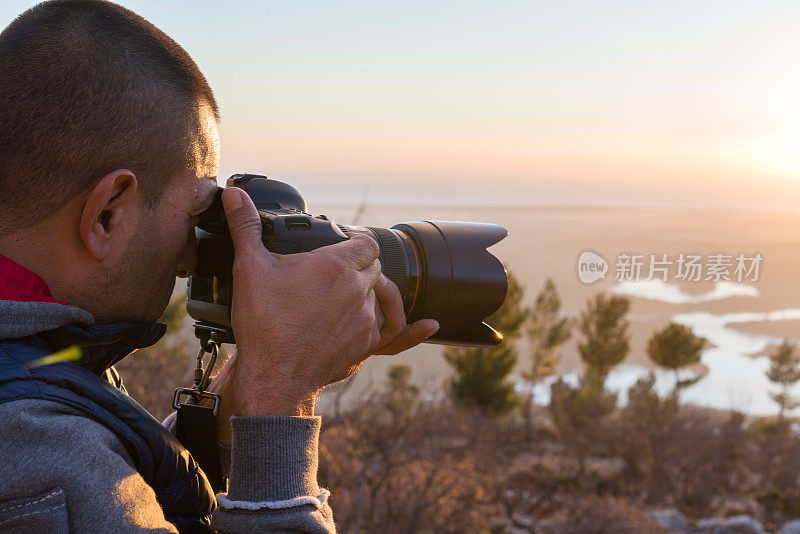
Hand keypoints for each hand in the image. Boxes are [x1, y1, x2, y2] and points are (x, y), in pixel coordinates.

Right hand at [210, 187, 437, 429]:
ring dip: (372, 292)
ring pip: (383, 296)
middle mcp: (360, 289)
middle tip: (339, 271)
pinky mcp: (369, 344)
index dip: (356, 242)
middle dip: (361, 266)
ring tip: (355, 293)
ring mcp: (367, 318)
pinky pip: (392, 329)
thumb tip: (234, 193)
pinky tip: (425, 325)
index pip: (366, 242)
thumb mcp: (250, 268)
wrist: (274, 375)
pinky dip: (398, 325)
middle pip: (375, 267)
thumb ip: (246, 227)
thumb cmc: (263, 323)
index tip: (343, 245)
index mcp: (338, 265)